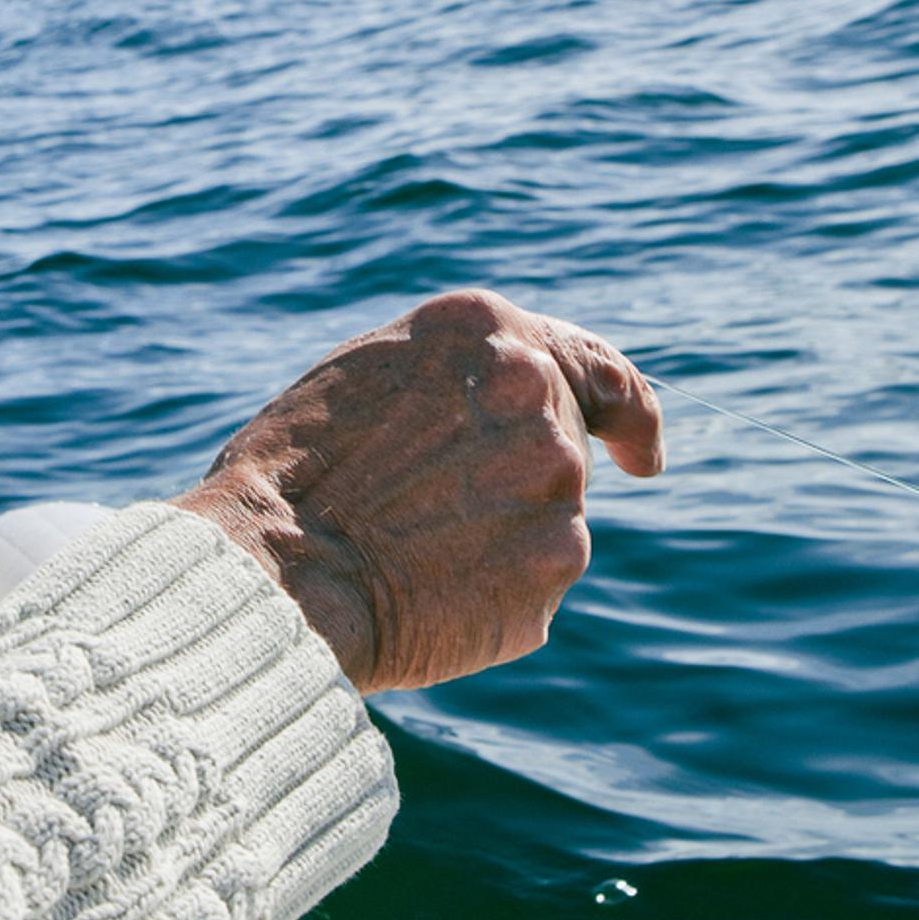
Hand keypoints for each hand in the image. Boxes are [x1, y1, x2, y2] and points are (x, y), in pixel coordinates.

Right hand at [174, 289, 662, 691]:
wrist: (277, 566)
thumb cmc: (294, 472)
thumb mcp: (369, 379)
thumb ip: (455, 383)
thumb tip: (511, 422)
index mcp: (485, 329)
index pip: (598, 365)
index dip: (631, 414)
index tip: (641, 455)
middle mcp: (535, 391)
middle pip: (561, 448)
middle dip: (514, 483)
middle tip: (433, 515)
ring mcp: (556, 478)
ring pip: (547, 518)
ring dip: (495, 537)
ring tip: (404, 549)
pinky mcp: (558, 561)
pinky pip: (535, 579)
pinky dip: (490, 590)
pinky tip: (424, 588)